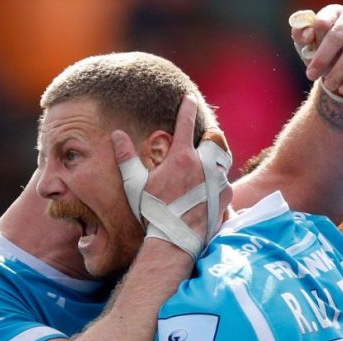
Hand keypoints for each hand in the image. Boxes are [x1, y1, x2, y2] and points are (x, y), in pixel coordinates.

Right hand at [114, 94, 232, 254]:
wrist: (175, 240)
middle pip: (215, 139)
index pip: (185, 122)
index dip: (187, 107)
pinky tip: (211, 190)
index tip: (189, 98)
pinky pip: (225, 183)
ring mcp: (218, 182)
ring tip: (208, 165)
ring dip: (215, 160)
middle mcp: (204, 165)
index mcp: (182, 157)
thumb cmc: (153, 212)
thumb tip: (117, 135)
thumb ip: (126, 157)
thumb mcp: (135, 184)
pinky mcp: (226, 198)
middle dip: (210, 136)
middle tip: (205, 138)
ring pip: (222, 161)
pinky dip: (218, 183)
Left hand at [290, 5, 342, 96]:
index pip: (322, 22)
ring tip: (330, 86)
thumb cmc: (329, 53)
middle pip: (337, 36)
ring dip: (339, 71)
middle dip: (323, 58)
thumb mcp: (311, 46)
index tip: (307, 61)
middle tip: (312, 76)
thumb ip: (301, 36)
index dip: (312, 41)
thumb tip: (306, 36)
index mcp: (335, 12)